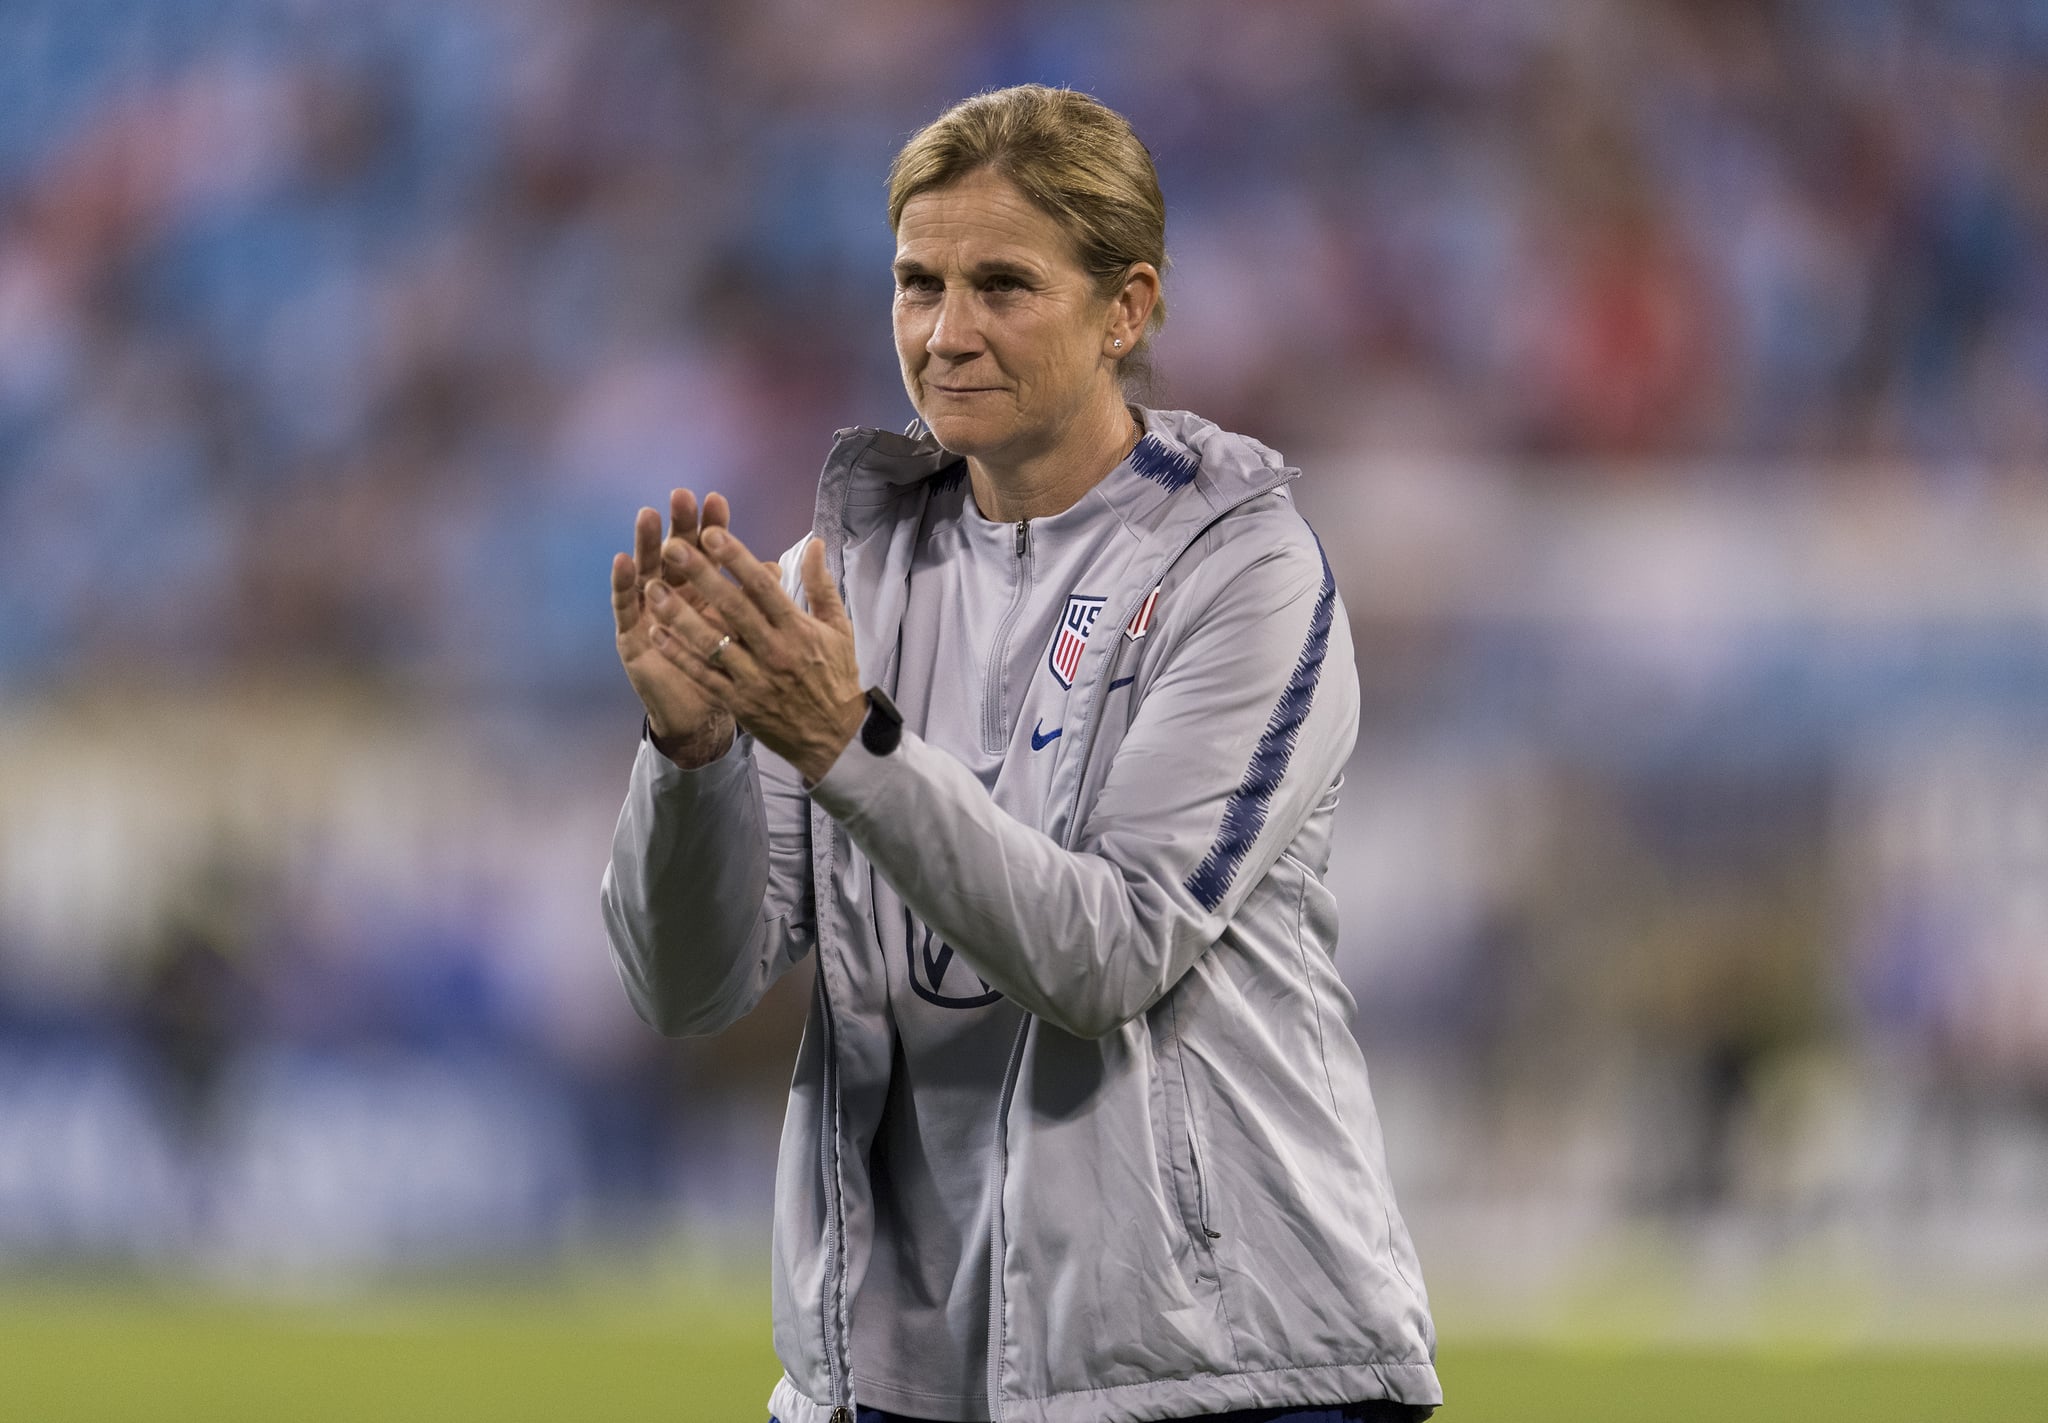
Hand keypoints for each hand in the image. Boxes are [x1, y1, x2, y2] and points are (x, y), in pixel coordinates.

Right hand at [611, 489, 736, 766]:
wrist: (704, 717)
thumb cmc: (727, 671)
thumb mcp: (747, 636)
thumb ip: (758, 602)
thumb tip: (774, 569)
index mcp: (705, 593)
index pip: (710, 553)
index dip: (712, 528)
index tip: (717, 500)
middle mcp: (676, 597)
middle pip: (676, 555)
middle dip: (679, 526)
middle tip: (680, 496)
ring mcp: (650, 614)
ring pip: (648, 573)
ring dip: (646, 544)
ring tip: (647, 516)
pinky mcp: (632, 636)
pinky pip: (626, 608)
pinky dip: (623, 584)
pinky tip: (623, 561)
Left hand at [639, 525, 865, 783]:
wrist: (835, 739)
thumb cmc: (835, 677)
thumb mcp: (839, 629)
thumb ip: (821, 585)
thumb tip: (814, 542)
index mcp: (798, 629)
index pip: (763, 587)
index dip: (736, 559)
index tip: (711, 533)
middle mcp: (775, 651)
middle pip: (732, 608)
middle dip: (701, 576)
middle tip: (671, 546)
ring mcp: (754, 679)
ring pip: (711, 643)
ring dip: (679, 615)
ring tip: (652, 588)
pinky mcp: (739, 703)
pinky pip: (704, 676)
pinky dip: (679, 656)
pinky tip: (656, 633)